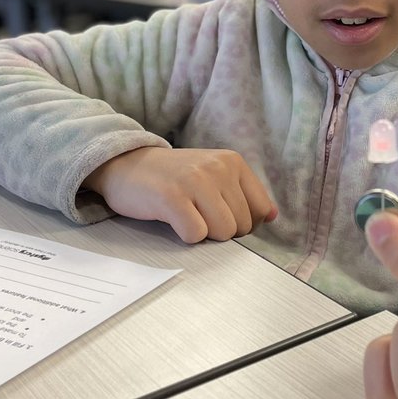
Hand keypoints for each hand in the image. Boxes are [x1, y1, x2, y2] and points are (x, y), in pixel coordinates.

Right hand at [82, 147, 276, 242]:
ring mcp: (195, 181)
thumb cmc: (173, 177)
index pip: (261, 210)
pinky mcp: (172, 198)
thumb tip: (273, 217)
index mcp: (232, 162)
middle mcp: (217, 168)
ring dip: (205, 233)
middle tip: (197, 213)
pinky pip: (196, 236)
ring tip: (186, 215)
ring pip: (223, 233)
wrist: (125, 165)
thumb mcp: (213, 175)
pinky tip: (173, 219)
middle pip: (242, 226)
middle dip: (221, 230)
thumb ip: (243, 194)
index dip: (244, 223)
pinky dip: (185, 236)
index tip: (221, 216)